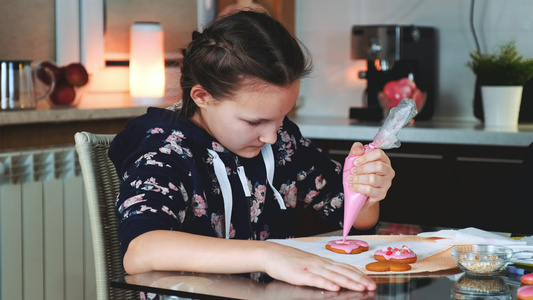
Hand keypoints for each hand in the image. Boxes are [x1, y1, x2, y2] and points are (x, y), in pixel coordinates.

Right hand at [262, 241, 376, 291]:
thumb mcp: (310, 264)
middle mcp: (320, 264)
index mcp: (323, 262)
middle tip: (372, 286)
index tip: (371, 281)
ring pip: (333, 276)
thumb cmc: (289, 260)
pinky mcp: (300, 274)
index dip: (359, 275)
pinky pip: (316, 279)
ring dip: (348, 282)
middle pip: (343, 272)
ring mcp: (311, 268)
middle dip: (359, 280)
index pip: (345, 268)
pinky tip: (335, 287)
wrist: (272, 254)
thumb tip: (338, 276)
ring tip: (360, 288)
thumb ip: (323, 270)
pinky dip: (326, 283)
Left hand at [346, 142, 394, 205]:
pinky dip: (359, 187)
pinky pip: (370, 190)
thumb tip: (359, 150)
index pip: (379, 154)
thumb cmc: (360, 174)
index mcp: (383, 160)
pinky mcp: (382, 194)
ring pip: (373, 179)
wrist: (360, 192)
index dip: (366, 157)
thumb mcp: (356, 159)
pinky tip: (353, 186)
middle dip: (362, 168)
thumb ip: (356, 150)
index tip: (356, 162)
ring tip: (351, 179)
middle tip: (353, 171)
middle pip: (378, 166)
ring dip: (359, 178)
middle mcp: (388, 171)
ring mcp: (386, 183)